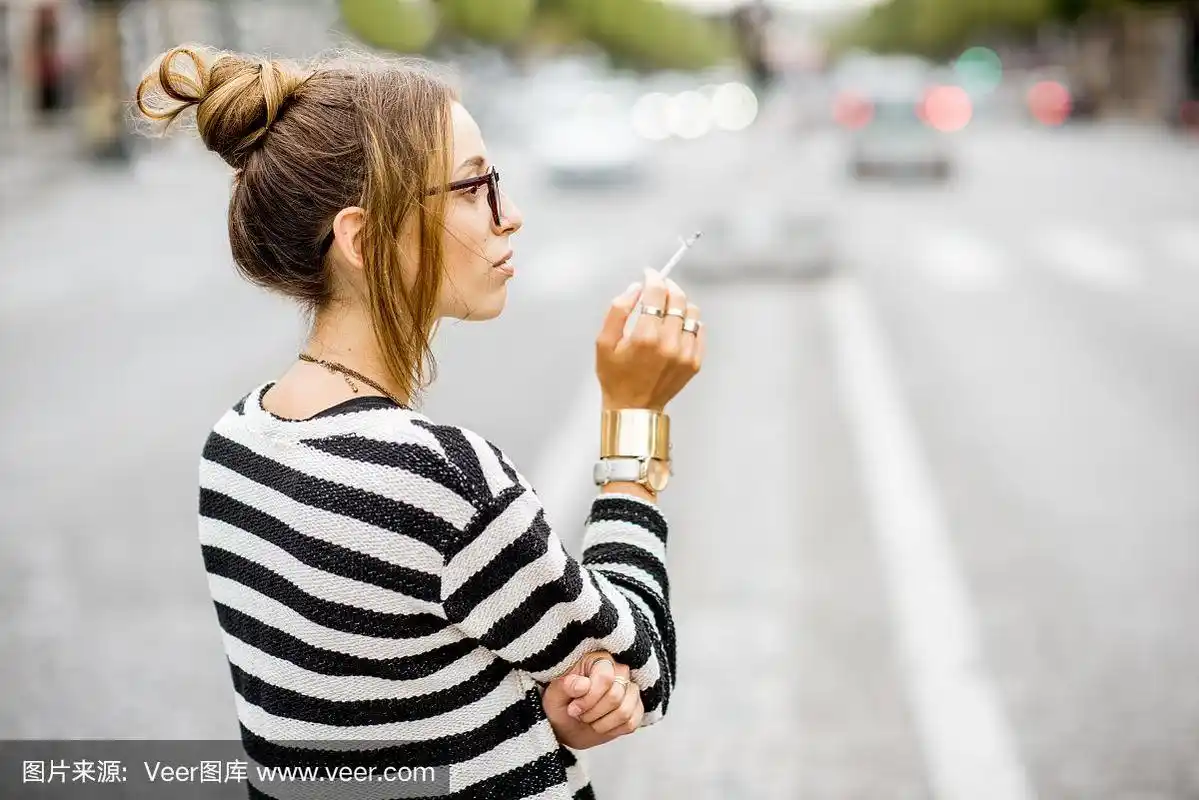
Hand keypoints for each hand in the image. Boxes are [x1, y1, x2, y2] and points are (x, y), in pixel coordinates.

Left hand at [541, 652, 644, 749]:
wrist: (567, 725)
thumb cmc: (560, 703)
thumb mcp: (554, 694)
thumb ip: (566, 686)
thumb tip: (583, 685)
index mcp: (599, 660)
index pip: (605, 678)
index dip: (588, 699)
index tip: (573, 708)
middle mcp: (619, 670)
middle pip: (615, 697)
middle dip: (593, 713)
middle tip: (580, 714)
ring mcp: (630, 689)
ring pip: (625, 711)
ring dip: (602, 723)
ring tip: (590, 719)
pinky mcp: (636, 708)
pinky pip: (631, 723)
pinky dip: (612, 730)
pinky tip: (601, 725)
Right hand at [596, 269, 704, 411]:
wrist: (633, 407)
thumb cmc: (616, 377)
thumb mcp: (604, 342)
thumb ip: (617, 310)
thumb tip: (635, 288)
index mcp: (644, 337)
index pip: (656, 293)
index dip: (653, 278)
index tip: (650, 274)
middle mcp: (669, 344)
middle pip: (678, 299)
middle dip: (668, 287)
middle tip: (659, 287)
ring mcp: (685, 354)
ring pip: (692, 312)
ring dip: (680, 304)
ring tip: (668, 307)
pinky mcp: (694, 362)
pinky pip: (699, 330)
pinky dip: (689, 322)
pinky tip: (676, 326)